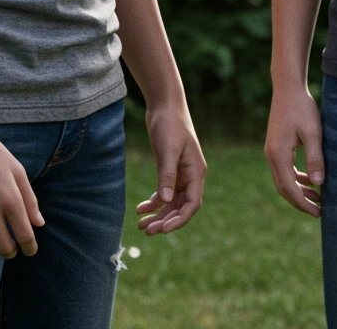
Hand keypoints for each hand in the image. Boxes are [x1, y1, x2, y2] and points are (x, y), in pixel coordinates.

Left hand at [135, 101, 205, 234]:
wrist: (164, 104)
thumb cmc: (169, 124)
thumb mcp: (168, 150)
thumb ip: (167, 175)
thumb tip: (164, 202)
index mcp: (196, 172)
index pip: (192, 204)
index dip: (179, 219)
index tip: (163, 229)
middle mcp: (190, 175)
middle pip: (180, 207)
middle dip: (165, 221)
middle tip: (147, 231)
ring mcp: (180, 173)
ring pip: (171, 202)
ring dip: (158, 215)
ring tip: (141, 226)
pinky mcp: (169, 169)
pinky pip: (164, 192)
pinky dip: (153, 202)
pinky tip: (140, 208)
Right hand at [264, 83, 323, 216]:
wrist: (288, 88)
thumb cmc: (302, 108)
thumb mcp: (313, 132)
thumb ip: (315, 158)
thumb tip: (319, 184)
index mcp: (278, 155)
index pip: (289, 189)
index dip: (303, 204)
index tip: (318, 213)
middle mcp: (271, 155)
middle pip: (284, 188)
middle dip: (301, 201)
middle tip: (319, 211)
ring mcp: (271, 150)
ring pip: (283, 179)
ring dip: (299, 190)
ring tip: (318, 197)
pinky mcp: (275, 145)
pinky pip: (284, 169)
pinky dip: (295, 178)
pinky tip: (309, 179)